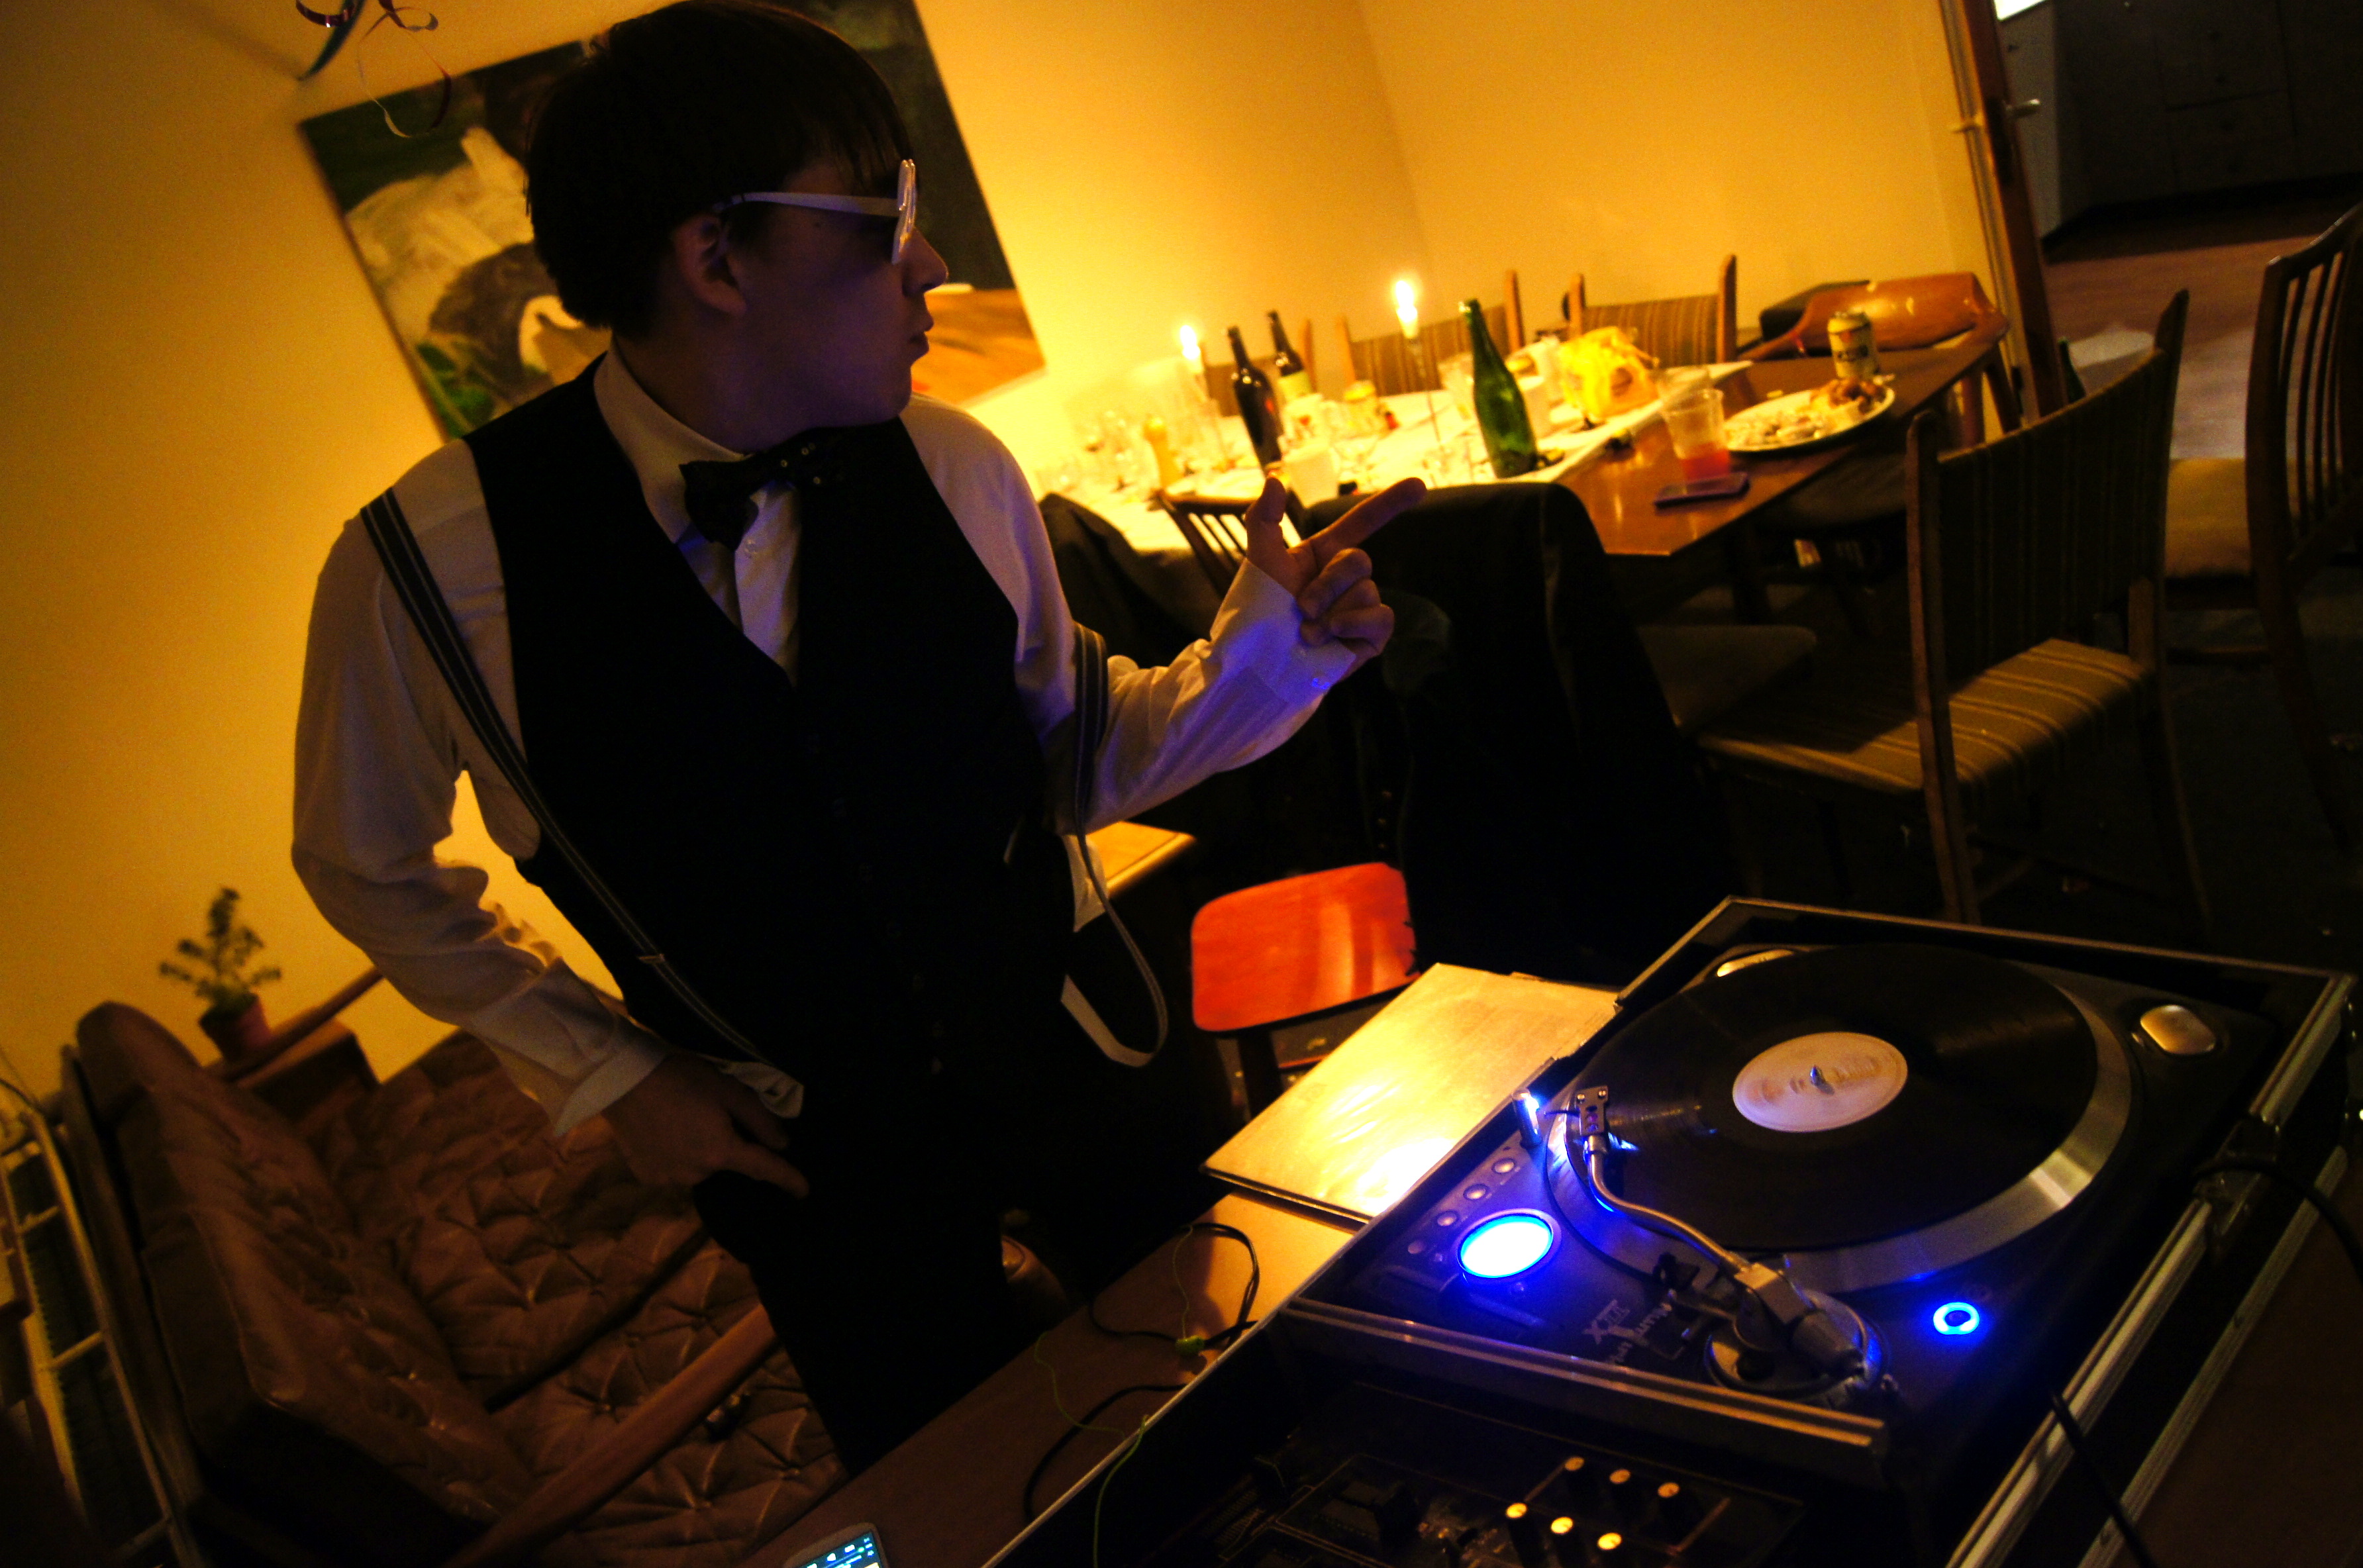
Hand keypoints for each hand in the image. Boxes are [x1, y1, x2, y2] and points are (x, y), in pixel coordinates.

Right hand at [600, 1054, 809, 1195]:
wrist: (622, 1080)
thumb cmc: (681, 1078)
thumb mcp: (728, 1090)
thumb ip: (759, 1120)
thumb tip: (783, 1145)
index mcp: (721, 1152)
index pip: (764, 1169)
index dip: (788, 1180)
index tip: (804, 1191)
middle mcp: (697, 1174)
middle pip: (725, 1163)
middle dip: (725, 1144)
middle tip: (708, 1113)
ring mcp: (669, 1179)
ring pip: (698, 1167)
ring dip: (699, 1151)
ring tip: (681, 1120)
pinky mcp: (647, 1177)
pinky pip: (673, 1169)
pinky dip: (675, 1155)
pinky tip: (662, 1132)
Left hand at [1241, 476, 1424, 674]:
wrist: (1260, 661)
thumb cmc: (1257, 613)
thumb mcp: (1259, 561)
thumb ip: (1264, 518)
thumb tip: (1275, 478)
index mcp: (1324, 554)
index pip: (1363, 522)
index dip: (1390, 503)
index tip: (1420, 484)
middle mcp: (1346, 578)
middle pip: (1358, 560)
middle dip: (1327, 584)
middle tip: (1301, 608)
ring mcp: (1360, 608)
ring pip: (1366, 591)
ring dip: (1330, 612)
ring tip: (1307, 632)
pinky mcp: (1370, 637)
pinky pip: (1381, 618)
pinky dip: (1353, 624)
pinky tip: (1331, 638)